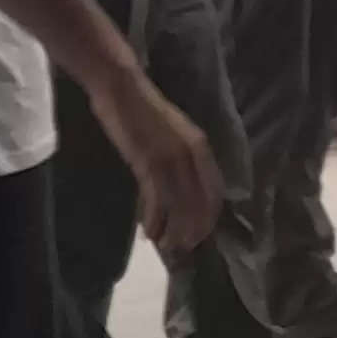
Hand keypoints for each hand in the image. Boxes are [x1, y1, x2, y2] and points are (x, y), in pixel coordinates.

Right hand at [92, 68, 219, 253]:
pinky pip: (157, 199)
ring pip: (180, 205)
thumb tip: (181, 188)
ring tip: (166, 245)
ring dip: (174, 230)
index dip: (208, 217)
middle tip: (182, 248)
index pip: (215, 192)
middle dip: (193, 230)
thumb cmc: (143, 112)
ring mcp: (172, 158)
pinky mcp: (149, 161)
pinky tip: (148, 231)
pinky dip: (154, 218)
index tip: (199, 234)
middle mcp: (193, 154)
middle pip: (200, 203)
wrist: (122, 89)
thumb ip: (181, 158)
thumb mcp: (171, 136)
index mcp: (201, 148)